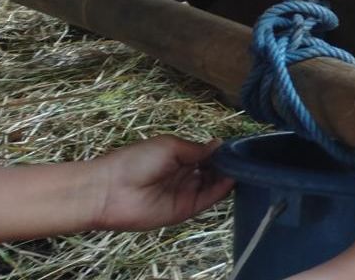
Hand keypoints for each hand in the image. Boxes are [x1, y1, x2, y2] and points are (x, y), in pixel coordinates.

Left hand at [90, 135, 233, 231]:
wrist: (109, 191)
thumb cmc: (136, 161)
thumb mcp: (169, 146)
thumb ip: (196, 149)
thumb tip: (220, 144)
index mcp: (180, 157)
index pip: (207, 155)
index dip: (222, 151)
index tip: (239, 146)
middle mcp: (185, 175)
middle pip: (214, 170)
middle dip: (228, 164)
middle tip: (244, 158)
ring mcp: (185, 192)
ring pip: (214, 185)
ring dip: (228, 176)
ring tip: (243, 167)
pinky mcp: (185, 210)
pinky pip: (207, 199)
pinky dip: (221, 191)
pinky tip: (231, 179)